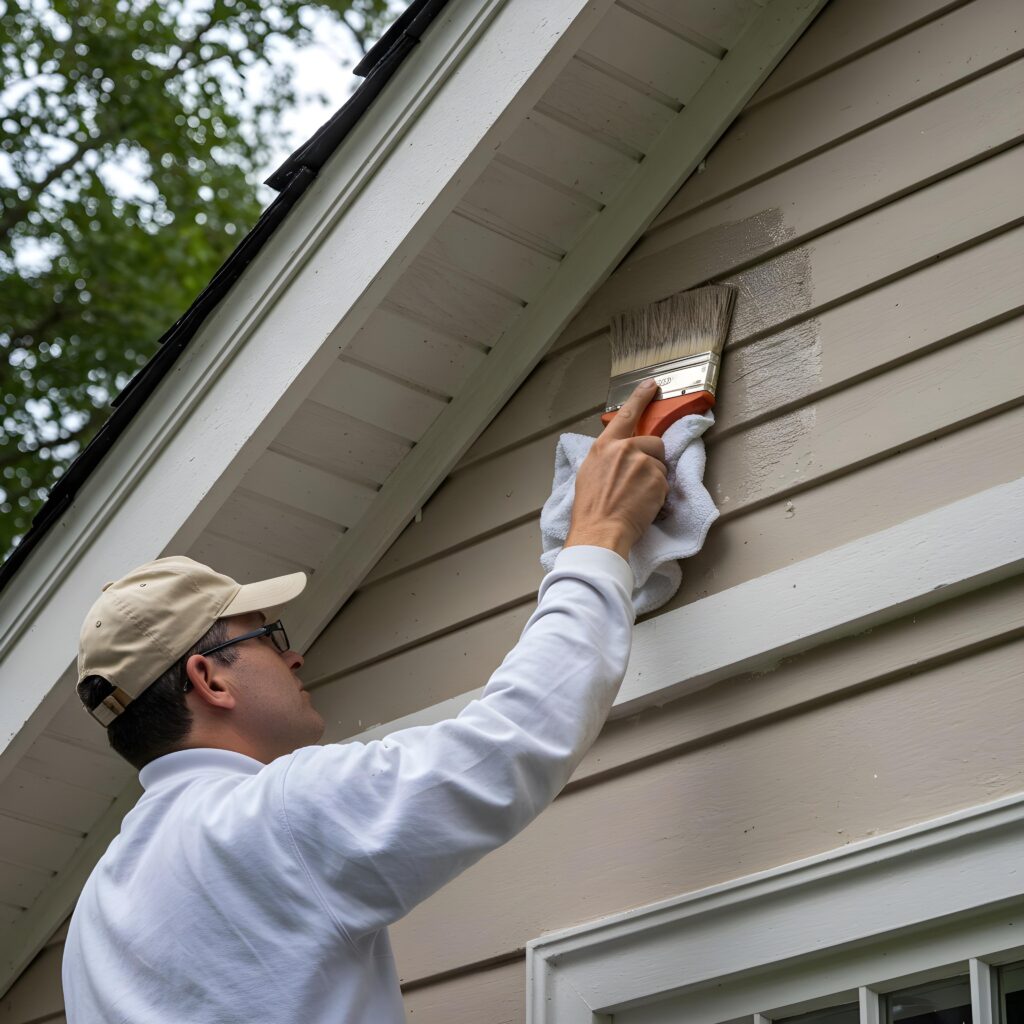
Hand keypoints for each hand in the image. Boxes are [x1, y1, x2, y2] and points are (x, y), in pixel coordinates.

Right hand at [565, 380, 667, 559]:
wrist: (600, 531)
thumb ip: (608, 458)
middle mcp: (623, 449)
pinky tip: (643, 505)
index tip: (652, 385)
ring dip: (654, 480)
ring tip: (636, 498)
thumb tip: (621, 456)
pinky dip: (658, 495)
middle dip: (652, 459)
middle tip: (639, 481)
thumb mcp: (589, 474)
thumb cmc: (591, 510)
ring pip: (660, 465)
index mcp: (604, 447)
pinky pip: (665, 483)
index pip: (625, 415)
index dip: (640, 398)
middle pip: (653, 443)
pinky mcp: (656, 478)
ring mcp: (642, 462)